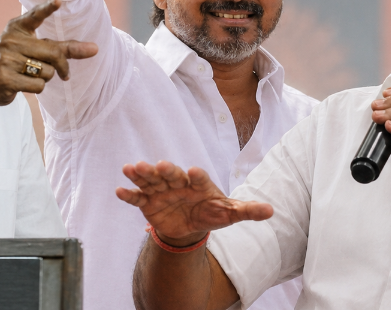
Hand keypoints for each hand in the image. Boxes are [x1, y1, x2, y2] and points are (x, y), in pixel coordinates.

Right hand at [0, 0, 97, 106]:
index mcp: (18, 27)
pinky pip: (38, 86)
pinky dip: (37, 88)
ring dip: (45, 78)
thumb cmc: (16, 60)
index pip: (35, 15)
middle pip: (53, 53)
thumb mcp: (35, 49)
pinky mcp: (5, 78)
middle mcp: (11, 40)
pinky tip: (23, 84)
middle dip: (63, 66)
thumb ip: (64, 47)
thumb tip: (95, 49)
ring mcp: (6, 59)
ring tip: (30, 75)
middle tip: (65, 74)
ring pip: (47, 72)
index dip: (47, 8)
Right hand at [116, 160, 271, 245]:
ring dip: (141, 174)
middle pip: (171, 174)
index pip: (198, 177)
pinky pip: (137, 198)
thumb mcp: (229, 213)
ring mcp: (161, 190)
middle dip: (165, 170)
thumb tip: (271, 211)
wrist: (189, 225)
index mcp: (198, 183)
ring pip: (150, 180)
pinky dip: (129, 194)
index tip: (194, 172)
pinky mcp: (147, 202)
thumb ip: (247, 210)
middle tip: (160, 165)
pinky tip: (119, 190)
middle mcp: (178, 182)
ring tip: (131, 168)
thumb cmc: (211, 212)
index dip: (196, 175)